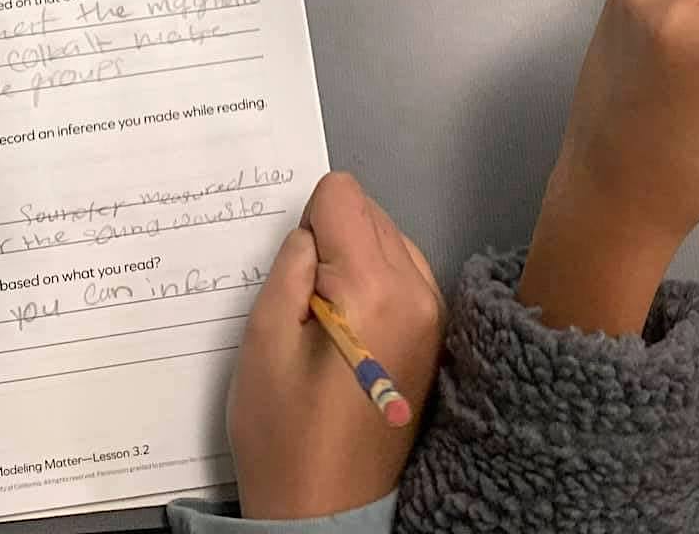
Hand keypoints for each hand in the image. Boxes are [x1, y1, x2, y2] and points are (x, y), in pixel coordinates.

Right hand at [228, 172, 443, 520]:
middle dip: (330, 239)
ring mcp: (433, 315)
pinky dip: (373, 281)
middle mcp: (418, 292)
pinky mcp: (434, 335)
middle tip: (304, 301)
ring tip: (327, 320)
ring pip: (388, 237)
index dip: (305, 223)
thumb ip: (290, 267)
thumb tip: (310, 230)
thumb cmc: (284, 432)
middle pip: (370, 211)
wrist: (325, 510)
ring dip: (353, 259)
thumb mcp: (264, 340)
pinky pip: (404, 272)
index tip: (293, 273)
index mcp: (374, 289)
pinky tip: (350, 329)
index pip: (343, 195)